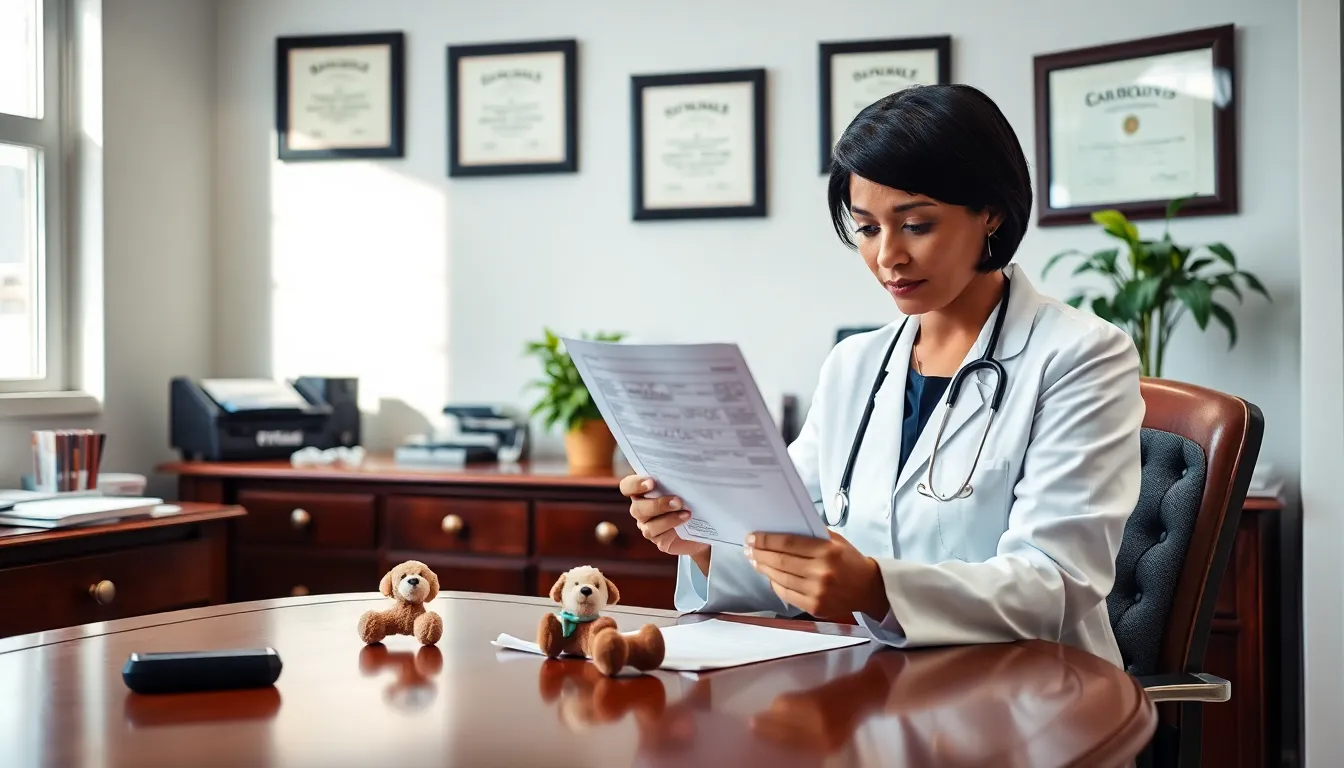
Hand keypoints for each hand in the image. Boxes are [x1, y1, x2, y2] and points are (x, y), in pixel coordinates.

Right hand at [620, 474, 710, 559]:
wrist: (703, 522)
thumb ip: (679, 477)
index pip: (627, 486)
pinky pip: (661, 538)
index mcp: (642, 491)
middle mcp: (641, 509)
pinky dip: (674, 529)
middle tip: (678, 501)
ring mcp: (648, 526)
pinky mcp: (660, 540)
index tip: (652, 482)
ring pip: (648, 526)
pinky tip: (686, 522)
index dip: (635, 484)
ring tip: (687, 513)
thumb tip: (687, 469)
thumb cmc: (691, 497)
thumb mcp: (686, 485)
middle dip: (657, 505)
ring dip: (669, 519)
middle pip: (637, 508)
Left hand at [745, 530, 888, 619]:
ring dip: (764, 569)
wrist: (869, 589)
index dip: (767, 540)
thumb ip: (811, 535)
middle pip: (781, 561)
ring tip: (755, 561)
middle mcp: (821, 572)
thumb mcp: (835, 541)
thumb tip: (781, 528)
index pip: (789, 543)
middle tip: (748, 549)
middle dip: (760, 554)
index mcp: (827, 551)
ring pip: (780, 578)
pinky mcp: (814, 607)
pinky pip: (786, 594)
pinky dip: (775, 584)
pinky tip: (770, 576)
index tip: (752, 537)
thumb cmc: (849, 561)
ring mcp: (817, 592)